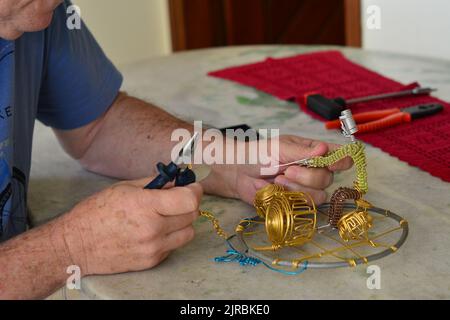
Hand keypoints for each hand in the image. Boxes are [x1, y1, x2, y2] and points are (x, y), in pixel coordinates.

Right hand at [62, 179, 202, 275]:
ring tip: (166, 216)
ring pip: (188, 232)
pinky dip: (171, 236)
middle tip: (177, 199)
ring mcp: (153, 247)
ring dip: (183, 221)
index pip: (189, 200)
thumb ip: (156, 183)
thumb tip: (179, 180)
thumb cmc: (96, 212)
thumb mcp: (125, 187)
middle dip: (189, 203)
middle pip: (192, 215)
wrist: (76, 245)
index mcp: (145, 205)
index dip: (195, 190)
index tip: (192, 186)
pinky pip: (174, 245)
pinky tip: (154, 230)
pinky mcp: (152, 261)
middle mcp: (152, 228)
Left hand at [203, 135, 352, 204]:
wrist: (239, 172)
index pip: (341, 156)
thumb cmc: (259, 153)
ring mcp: (306, 187)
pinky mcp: (296, 202)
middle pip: (329, 178)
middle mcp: (315, 170)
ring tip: (279, 180)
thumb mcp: (281, 147)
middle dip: (307, 176)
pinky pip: (305, 206)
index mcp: (315, 152)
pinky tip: (277, 190)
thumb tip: (325, 149)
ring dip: (298, 188)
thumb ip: (304, 151)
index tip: (330, 163)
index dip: (341, 161)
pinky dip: (291, 197)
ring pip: (320, 195)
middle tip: (287, 169)